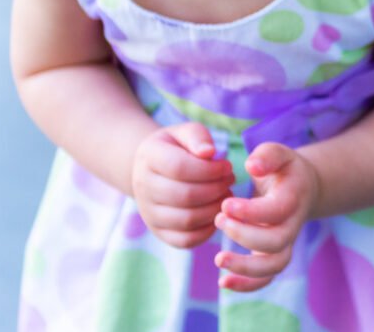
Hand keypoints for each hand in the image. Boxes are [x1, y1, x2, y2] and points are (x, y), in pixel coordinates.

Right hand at [131, 122, 235, 248]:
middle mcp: (143, 187)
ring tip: (226, 195)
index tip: (227, 166)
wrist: (152, 170)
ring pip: (187, 220)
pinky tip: (217, 213)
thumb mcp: (184, 132)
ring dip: (214, 209)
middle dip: (216, 189)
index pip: (180, 168)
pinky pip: (185, 240)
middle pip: (185, 196)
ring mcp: (149, 213)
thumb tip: (209, 152)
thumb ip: (197, 137)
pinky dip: (207, 230)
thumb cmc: (176, 148)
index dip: (210, 169)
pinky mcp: (158, 232)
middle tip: (230, 180)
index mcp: (149, 158)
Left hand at [212, 142, 319, 291]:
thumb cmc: (282, 168)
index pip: (276, 211)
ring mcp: (286, 242)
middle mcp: (293, 224)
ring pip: (274, 265)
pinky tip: (223, 282)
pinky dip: (247, 285)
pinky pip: (267, 278)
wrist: (300, 187)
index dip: (251, 212)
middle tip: (219, 219)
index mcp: (294, 197)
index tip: (225, 204)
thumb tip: (251, 166)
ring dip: (246, 267)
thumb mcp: (278, 153)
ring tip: (218, 259)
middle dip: (245, 235)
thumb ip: (266, 155)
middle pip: (276, 242)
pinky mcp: (275, 255)